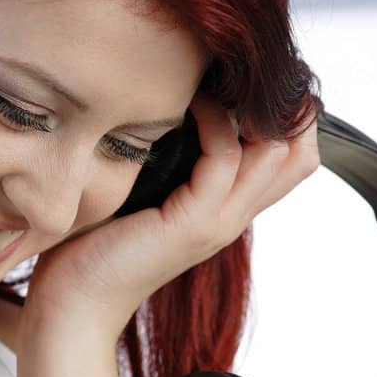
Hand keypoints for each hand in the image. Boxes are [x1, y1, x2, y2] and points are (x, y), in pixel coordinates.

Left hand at [28, 92, 321, 331]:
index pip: (293, 158)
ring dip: (248, 105)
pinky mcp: (192, 225)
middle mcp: (233, 218)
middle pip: (301, 155)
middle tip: (239, 73)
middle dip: (280, 103)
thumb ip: (170, 160)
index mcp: (227, 211)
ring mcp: (218, 223)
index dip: (288, 114)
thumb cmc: (96, 245)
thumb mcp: (145, 191)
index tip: (247, 80)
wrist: (75, 303)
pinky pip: (223, 159)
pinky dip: (214, 121)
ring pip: (276, 153)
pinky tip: (190, 103)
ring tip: (214, 81)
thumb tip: (175, 101)